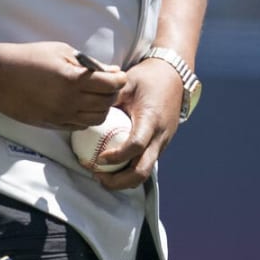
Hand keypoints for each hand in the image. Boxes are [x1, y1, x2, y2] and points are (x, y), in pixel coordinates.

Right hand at [0, 41, 125, 127]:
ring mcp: (60, 115)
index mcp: (72, 79)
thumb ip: (90, 64)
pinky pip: (80, 126)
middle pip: (107, 103)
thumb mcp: (61, 51)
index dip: (119, 79)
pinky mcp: (51, 124)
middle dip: (112, 93)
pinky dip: (86, 117)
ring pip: (96, 119)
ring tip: (95, 96)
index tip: (117, 75)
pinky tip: (81, 105)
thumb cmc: (29, 57)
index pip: (111, 85)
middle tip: (107, 84)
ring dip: (101, 107)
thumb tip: (113, 71)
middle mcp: (68, 101)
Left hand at [87, 55, 183, 191]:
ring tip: (102, 176)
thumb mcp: (127, 83)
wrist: (173, 78)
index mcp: (151, 119)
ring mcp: (162, 144)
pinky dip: (129, 171)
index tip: (99, 158)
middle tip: (97, 176)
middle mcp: (160, 136)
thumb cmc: (147, 79)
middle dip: (118, 181)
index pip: (136, 145)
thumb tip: (86, 109)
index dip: (116, 157)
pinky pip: (145, 165)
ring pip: (144, 173)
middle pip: (142, 171)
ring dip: (123, 180)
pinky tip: (113, 166)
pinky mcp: (160, 146)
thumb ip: (109, 97)